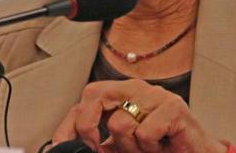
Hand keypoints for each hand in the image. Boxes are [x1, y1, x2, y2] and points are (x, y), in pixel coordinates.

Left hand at [52, 79, 225, 152]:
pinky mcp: (173, 107)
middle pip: (94, 95)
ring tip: (145, 150)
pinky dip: (149, 148)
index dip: (69, 124)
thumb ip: (102, 143)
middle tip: (99, 149)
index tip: (61, 146)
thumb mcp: (123, 146)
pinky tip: (161, 147)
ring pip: (119, 122)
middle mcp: (136, 88)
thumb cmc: (160, 149)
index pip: (86, 99)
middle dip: (88, 128)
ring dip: (129, 148)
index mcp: (122, 93)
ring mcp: (155, 95)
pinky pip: (144, 131)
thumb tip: (71, 148)